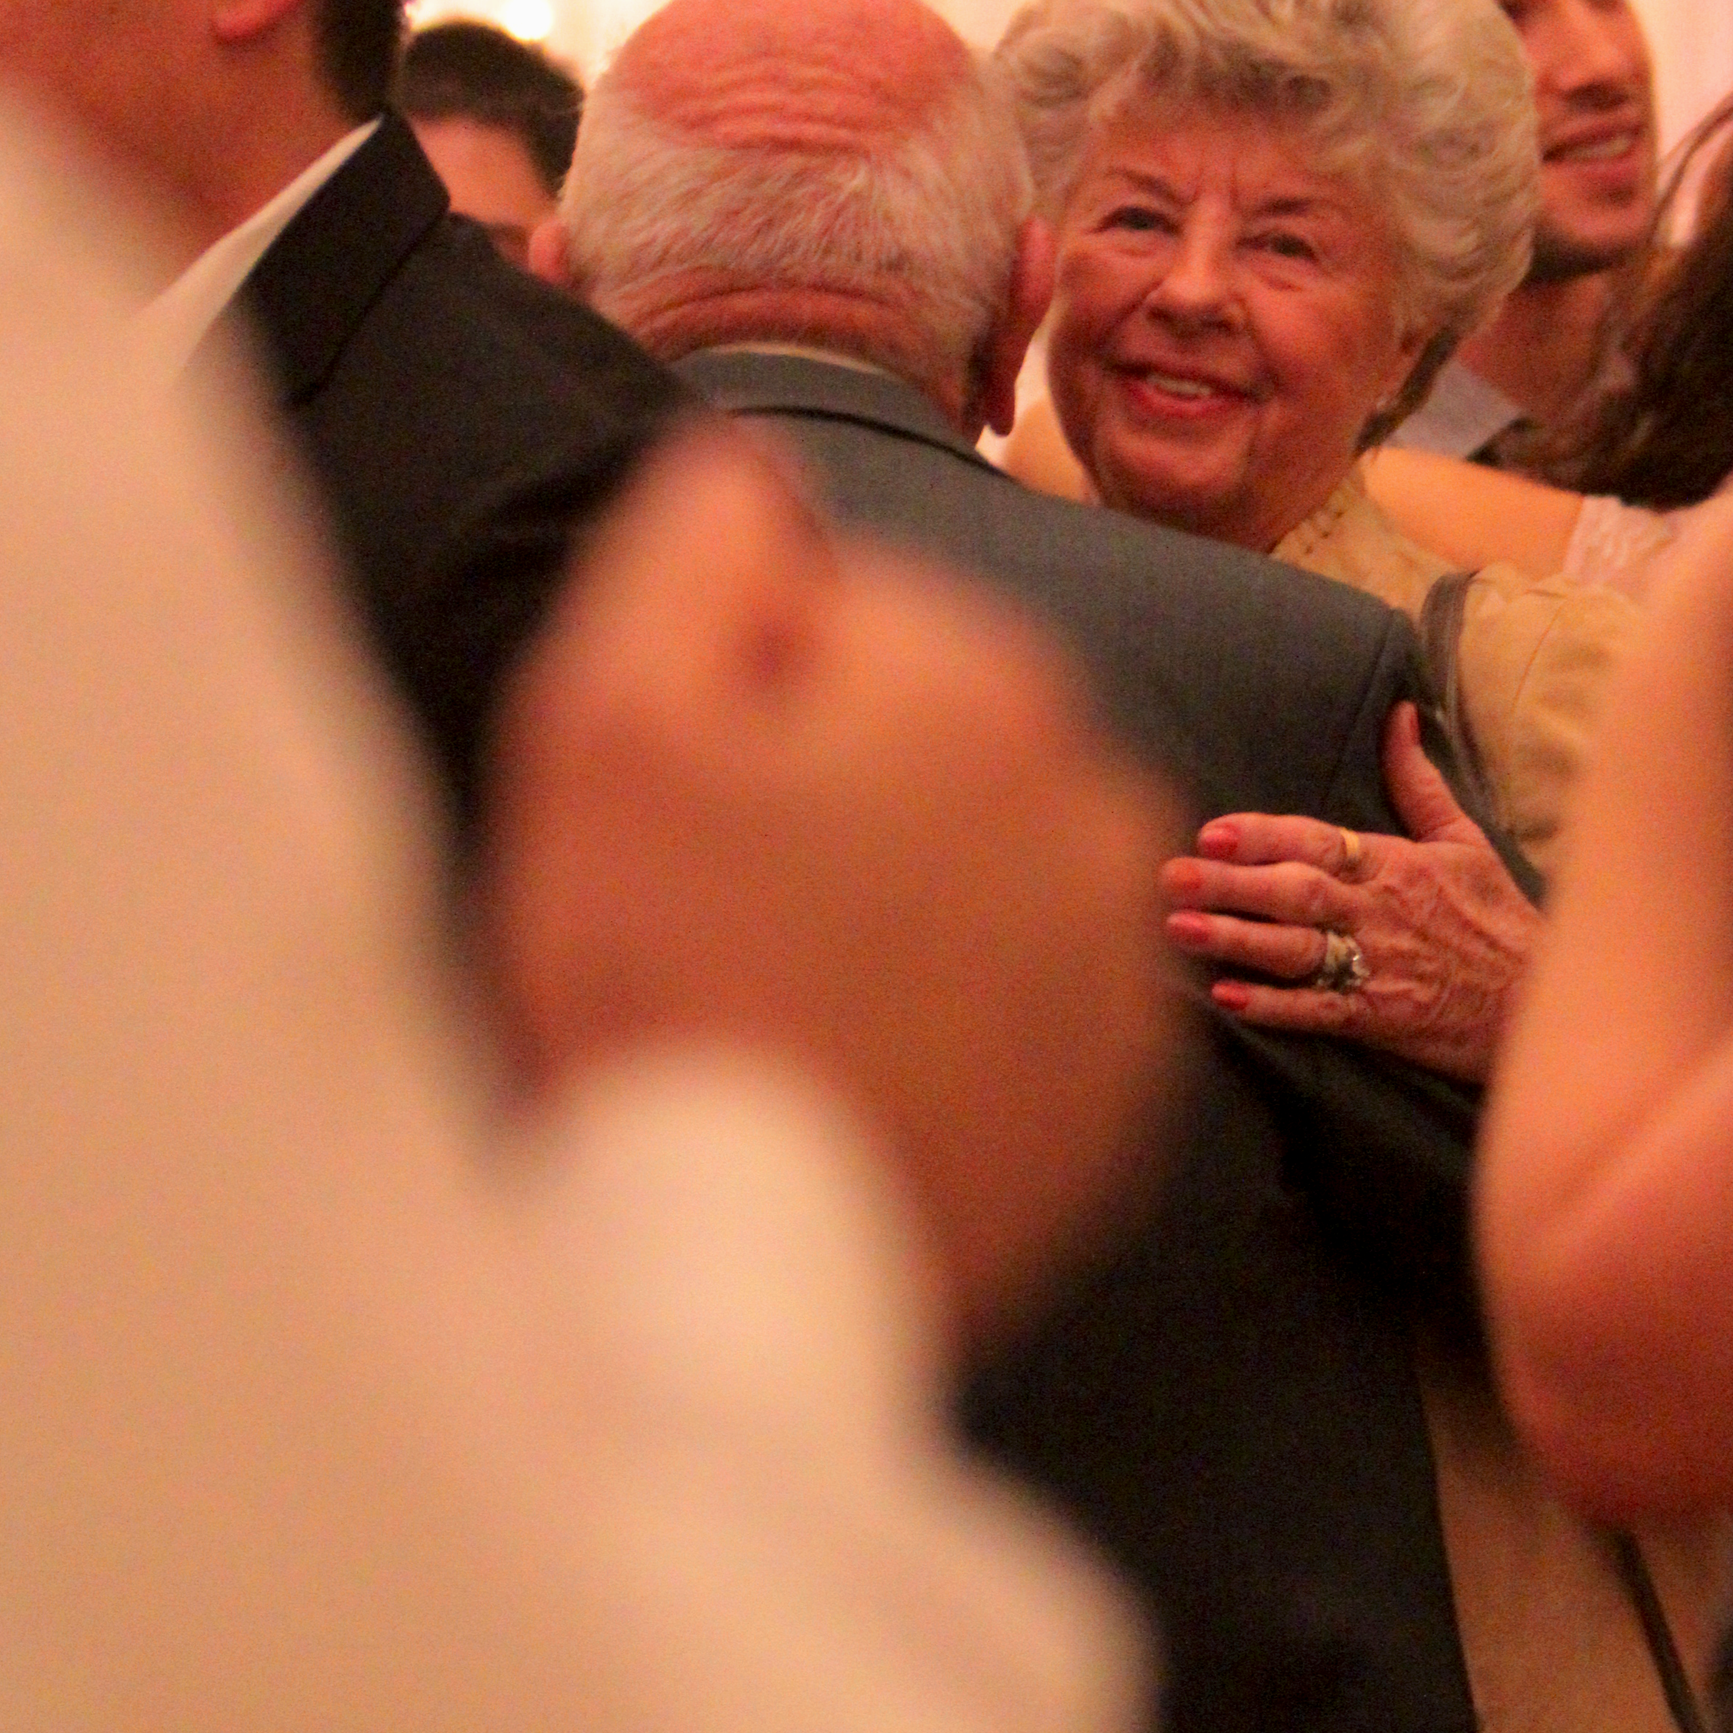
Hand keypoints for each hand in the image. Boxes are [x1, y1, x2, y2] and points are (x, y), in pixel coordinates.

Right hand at [481, 424, 1180, 1355]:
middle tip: (730, 920)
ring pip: (982, 862)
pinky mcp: (1127, 1080)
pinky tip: (865, 1068)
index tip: (696, 815)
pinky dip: (957, 1014)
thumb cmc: (656, 984)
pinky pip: (1024, 992)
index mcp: (984, 685)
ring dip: (901, 901)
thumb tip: (756, 473)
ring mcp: (1125, 950)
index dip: (744, 706)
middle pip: (928, 740)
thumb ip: (693, 547)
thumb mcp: (605, 719)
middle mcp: (1099, 796)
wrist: (736, 1258)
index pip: (846, 625)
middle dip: (835, 795)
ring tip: (796, 1003)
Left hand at [1160, 701, 1535, 1082]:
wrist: (1537, 1001)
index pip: (1318, 842)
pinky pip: (1318, 1012)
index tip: (1211, 832)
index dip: (1262, 837)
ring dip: (1235, 938)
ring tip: (1178, 928)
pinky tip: (1225, 999)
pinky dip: (1273, 1006)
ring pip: (1296, 949)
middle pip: (1295, 893)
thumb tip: (1398, 714)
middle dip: (1230, 883)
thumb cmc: (1498, 918)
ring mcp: (1378, 966)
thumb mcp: (1464, 840)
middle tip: (1169, 875)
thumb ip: (1418, 782)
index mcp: (1396, 864)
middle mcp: (1380, 912)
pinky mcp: (1379, 1017)